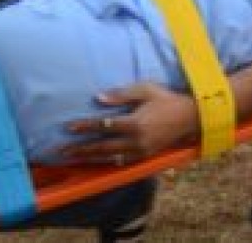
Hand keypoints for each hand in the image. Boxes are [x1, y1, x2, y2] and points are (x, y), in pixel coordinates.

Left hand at [59, 83, 198, 165]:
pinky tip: (97, 161)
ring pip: (110, 157)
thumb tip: (98, 98)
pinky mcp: (145, 156)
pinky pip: (122, 161)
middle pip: (102, 147)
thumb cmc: (166, 99)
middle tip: (62, 151)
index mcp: (135, 123)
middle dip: (81, 149)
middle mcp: (136, 141)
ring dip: (90, 158)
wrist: (190, 117)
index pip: (103, 126)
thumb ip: (121, 95)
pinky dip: (108, 161)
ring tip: (73, 158)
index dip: (85, 126)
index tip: (69, 127)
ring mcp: (140, 151)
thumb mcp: (145, 90)